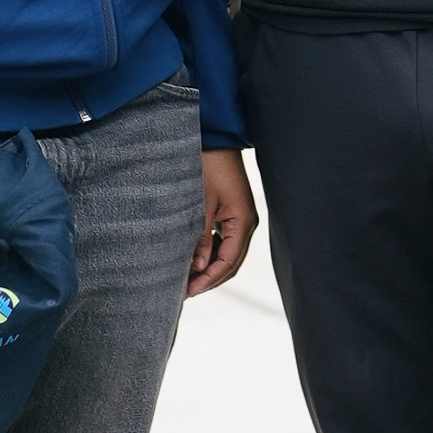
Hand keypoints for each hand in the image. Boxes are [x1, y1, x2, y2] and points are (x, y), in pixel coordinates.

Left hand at [188, 147, 258, 296]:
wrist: (216, 140)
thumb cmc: (209, 167)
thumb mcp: (201, 204)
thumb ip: (200, 238)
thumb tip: (197, 268)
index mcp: (243, 222)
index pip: (228, 263)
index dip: (209, 280)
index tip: (188, 292)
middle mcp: (247, 224)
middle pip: (231, 263)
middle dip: (210, 279)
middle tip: (185, 292)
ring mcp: (242, 219)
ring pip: (228, 254)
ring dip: (210, 268)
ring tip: (187, 279)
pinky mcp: (233, 213)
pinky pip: (225, 241)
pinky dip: (212, 254)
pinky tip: (194, 259)